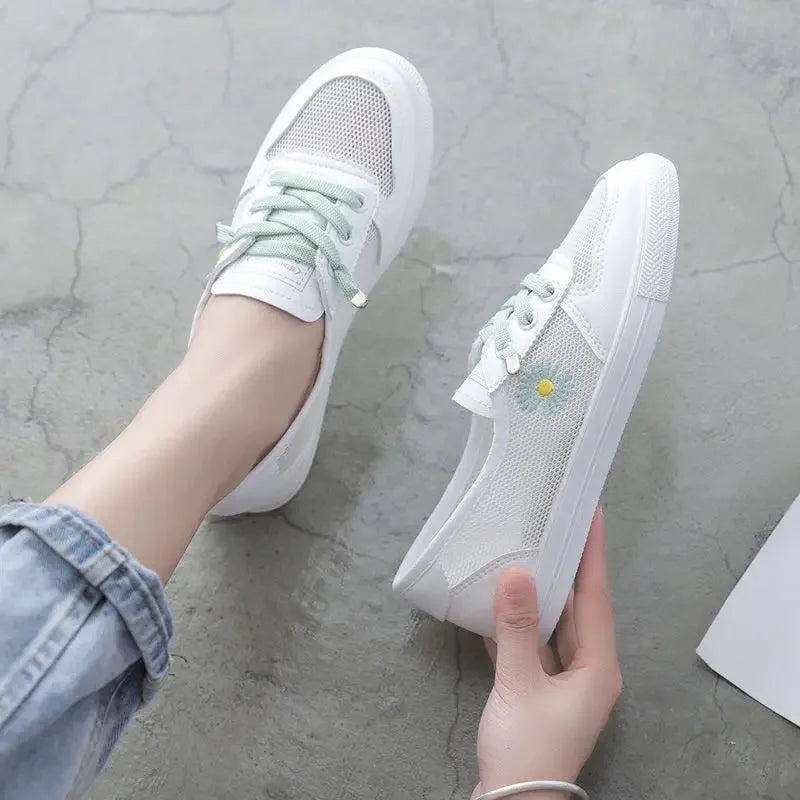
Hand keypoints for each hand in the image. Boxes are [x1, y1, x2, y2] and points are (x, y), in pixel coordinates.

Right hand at [473, 508, 621, 799]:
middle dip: (567, 566)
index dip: (592, 554)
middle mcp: (588, 669)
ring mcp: (564, 682)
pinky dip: (518, 622)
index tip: (591, 514)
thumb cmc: (527, 748)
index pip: (596, 597)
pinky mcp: (539, 691)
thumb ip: (517, 627)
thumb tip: (516, 571)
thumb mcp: (520, 685)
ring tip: (528, 551)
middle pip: (578, 607)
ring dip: (540, 593)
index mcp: (598, 666)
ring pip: (554, 625)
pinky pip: (533, 644)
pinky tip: (499, 602)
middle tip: (555, 523)